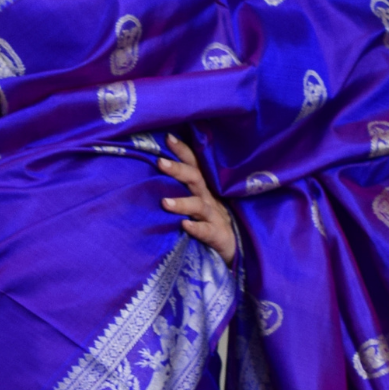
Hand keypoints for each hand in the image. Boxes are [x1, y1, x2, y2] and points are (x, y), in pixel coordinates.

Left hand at [158, 134, 235, 265]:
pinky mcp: (218, 237)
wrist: (235, 251)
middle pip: (196, 180)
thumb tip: (153, 175)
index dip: (183, 151)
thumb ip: (182, 191)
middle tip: (160, 162)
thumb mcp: (197, 204)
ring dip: (183, 203)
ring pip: (200, 206)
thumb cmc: (209, 224)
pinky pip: (207, 232)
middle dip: (179, 170)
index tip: (167, 138)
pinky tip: (185, 226)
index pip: (193, 166)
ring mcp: (215, 218)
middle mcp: (209, 199)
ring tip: (164, 202)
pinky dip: (196, 228)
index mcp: (203, 190)